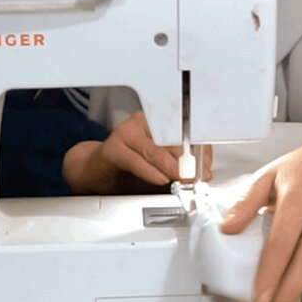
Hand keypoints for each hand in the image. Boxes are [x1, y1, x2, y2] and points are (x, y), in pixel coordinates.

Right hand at [61, 111, 212, 194]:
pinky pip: (136, 160)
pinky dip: (151, 172)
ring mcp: (126, 133)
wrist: (95, 171)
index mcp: (157, 122)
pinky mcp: (112, 148)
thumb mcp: (159, 167)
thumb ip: (178, 167)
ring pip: (156, 150)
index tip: (205, 166)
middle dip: (188, 160)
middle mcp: (142, 123)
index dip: (199, 149)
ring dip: (173, 168)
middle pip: (172, 138)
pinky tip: (161, 179)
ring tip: (183, 179)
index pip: (185, 130)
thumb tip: (200, 173)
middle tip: (197, 175)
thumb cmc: (128, 167)